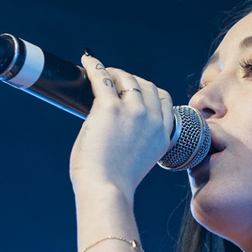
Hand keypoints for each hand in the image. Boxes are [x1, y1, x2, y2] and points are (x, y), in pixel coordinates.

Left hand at [69, 56, 173, 196]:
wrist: (106, 190)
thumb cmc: (115, 182)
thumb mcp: (141, 160)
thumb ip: (139, 140)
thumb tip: (119, 125)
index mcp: (163, 135)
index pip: (164, 100)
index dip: (149, 92)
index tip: (136, 91)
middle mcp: (153, 120)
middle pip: (147, 86)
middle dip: (132, 80)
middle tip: (116, 80)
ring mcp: (134, 112)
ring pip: (127, 79)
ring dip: (115, 73)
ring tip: (104, 73)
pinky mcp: (110, 108)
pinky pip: (103, 78)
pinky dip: (94, 67)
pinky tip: (87, 62)